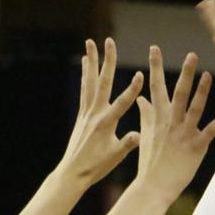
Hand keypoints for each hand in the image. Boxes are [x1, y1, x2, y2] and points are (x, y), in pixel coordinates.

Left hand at [54, 38, 144, 188]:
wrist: (72, 173)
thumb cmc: (96, 167)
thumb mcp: (115, 156)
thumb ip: (127, 143)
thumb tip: (139, 134)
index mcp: (106, 123)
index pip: (122, 102)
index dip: (133, 89)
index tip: (142, 74)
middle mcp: (94, 114)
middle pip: (103, 82)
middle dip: (107, 61)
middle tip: (109, 42)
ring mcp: (86, 112)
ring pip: (90, 81)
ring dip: (92, 61)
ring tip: (90, 43)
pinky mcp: (82, 114)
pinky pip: (84, 89)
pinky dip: (86, 75)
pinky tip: (86, 63)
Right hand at [134, 47, 214, 203]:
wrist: (154, 186)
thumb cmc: (150, 161)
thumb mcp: (146, 134)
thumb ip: (146, 114)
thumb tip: (141, 98)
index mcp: (158, 118)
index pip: (156, 87)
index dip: (155, 67)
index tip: (154, 48)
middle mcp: (171, 122)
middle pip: (178, 93)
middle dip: (185, 73)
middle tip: (191, 55)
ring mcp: (184, 134)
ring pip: (195, 108)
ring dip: (202, 91)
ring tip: (208, 75)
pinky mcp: (196, 147)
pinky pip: (210, 130)